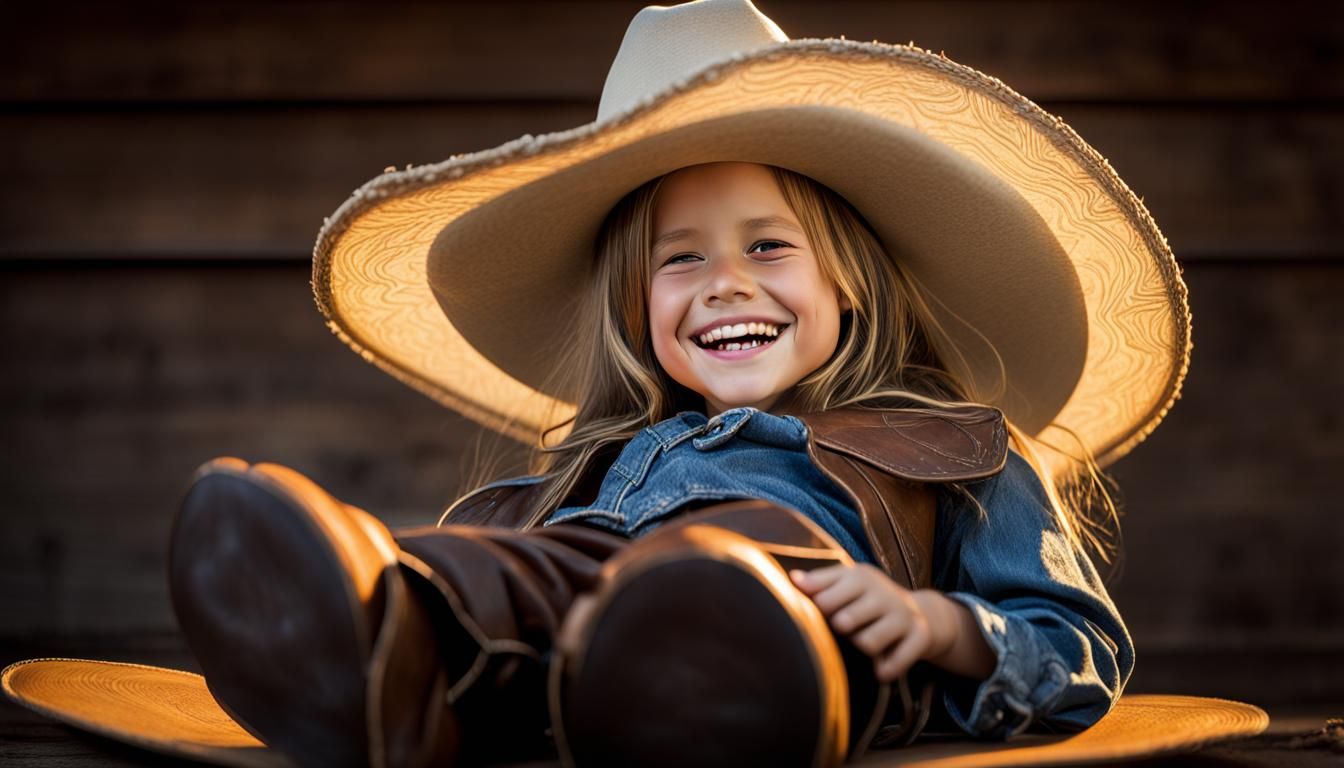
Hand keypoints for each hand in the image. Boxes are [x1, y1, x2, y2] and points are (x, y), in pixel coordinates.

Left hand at [790, 564, 952, 681]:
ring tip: (865, 642)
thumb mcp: (847, 583)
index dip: (818, 612)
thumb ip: (819, 582)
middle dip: (840, 630)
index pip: (824, 598)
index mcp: (859, 577)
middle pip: (843, 621)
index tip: (821, 613)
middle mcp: (883, 592)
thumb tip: (793, 579)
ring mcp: (903, 614)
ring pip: (867, 644)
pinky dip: (884, 670)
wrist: (923, 612)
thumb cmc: (870, 599)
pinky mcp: (919, 636)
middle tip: (845, 628)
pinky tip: (881, 666)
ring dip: (862, 649)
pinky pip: (893, 664)